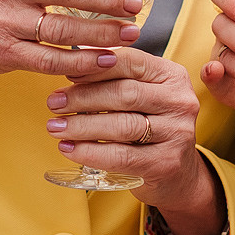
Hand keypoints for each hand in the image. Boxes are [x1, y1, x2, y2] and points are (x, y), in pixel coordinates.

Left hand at [46, 48, 225, 234]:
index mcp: (173, 76)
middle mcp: (180, 101)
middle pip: (124, 93)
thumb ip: (116, 76)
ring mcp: (177, 133)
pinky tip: (69, 149)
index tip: (66, 74)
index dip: (95, 67)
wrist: (177, 175)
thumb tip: (76, 59)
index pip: (131, 61)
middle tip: (54, 102)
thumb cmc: (150, 128)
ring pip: (121, 125)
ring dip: (82, 125)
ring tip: (56, 126)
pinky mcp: (165, 163)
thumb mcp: (143, 95)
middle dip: (83, 97)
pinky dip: (89, 152)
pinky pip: (120, 156)